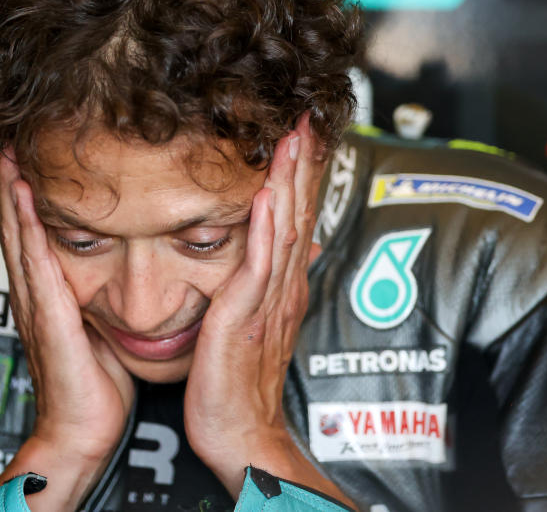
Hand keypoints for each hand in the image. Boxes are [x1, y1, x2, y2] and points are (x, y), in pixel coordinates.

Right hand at [0, 150, 134, 510]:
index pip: (29, 233)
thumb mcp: (96, 328)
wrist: (81, 429)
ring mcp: (35, 301)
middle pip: (13, 225)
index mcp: (45, 294)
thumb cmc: (92, 383)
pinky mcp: (47, 313)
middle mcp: (32, 292)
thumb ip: (94, 297)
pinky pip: (35, 258)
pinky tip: (22, 191)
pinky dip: (24, 222)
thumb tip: (113, 271)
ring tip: (7, 150)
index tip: (23, 157)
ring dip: (10, 189)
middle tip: (6, 139)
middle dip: (8, 181)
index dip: (21, 195)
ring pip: (18, 232)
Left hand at [184, 114, 352, 505]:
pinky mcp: (248, 317)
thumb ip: (270, 285)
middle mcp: (282, 288)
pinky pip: (258, 265)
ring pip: (282, 228)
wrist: (241, 433)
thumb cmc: (241, 383)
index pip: (294, 218)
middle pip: (296, 213)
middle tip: (305, 114)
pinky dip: (263, 227)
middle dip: (301, 161)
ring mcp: (269, 301)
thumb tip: (283, 254)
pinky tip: (264, 194)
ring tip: (292, 134)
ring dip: (287, 180)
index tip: (302, 132)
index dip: (300, 174)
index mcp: (282, 287)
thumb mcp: (259, 326)